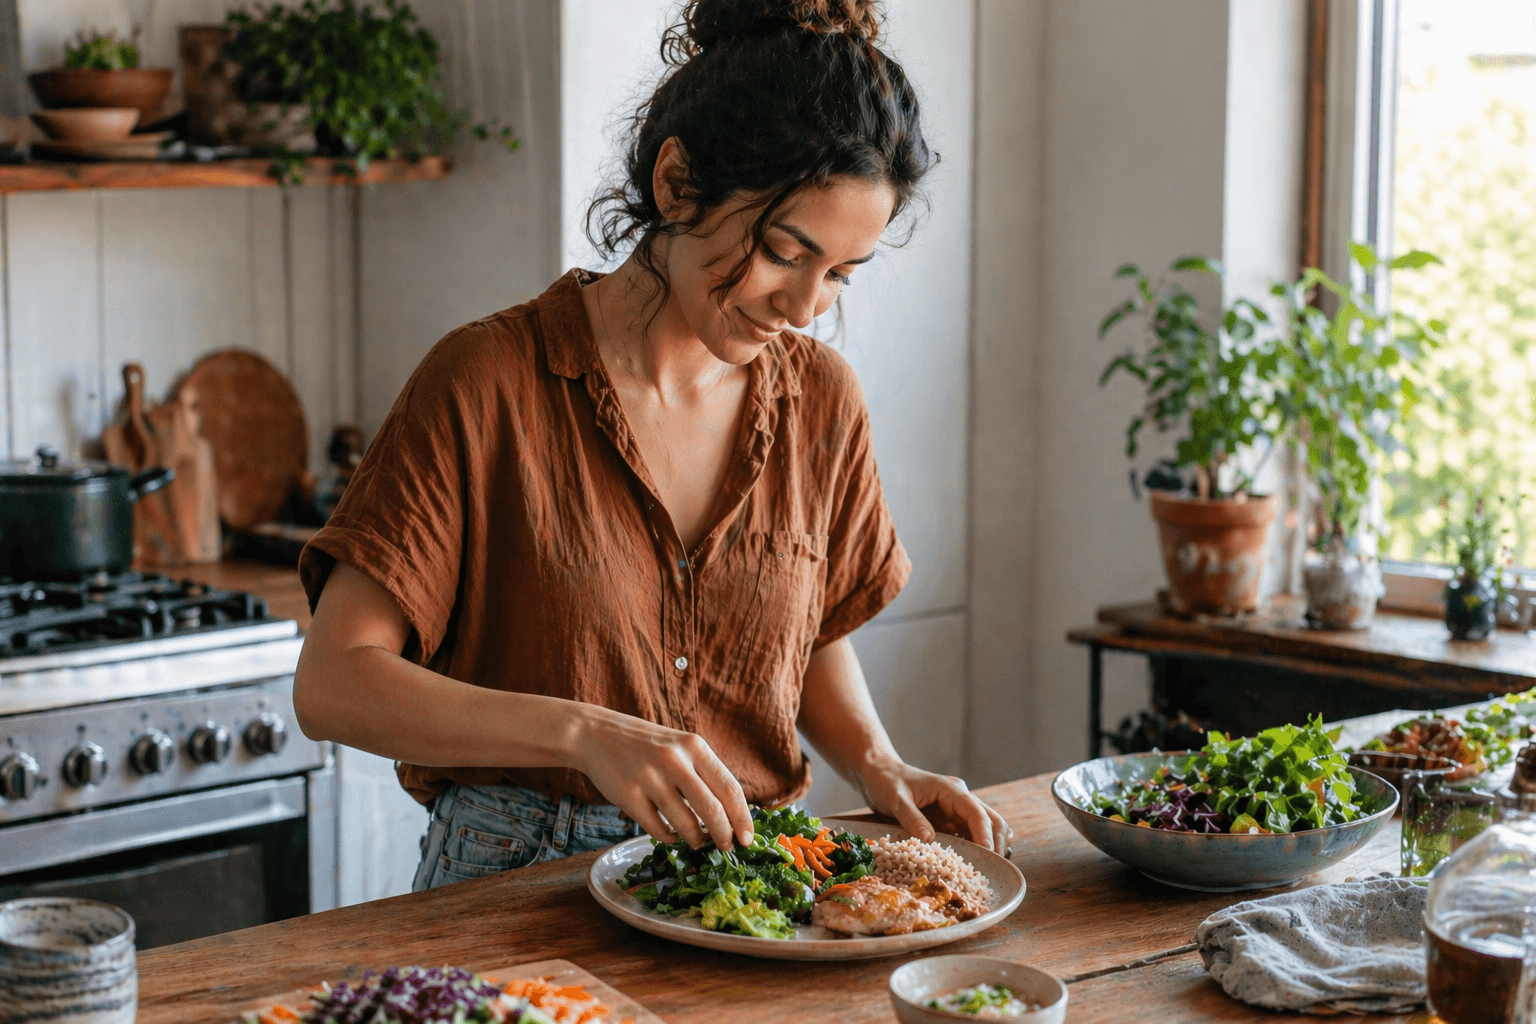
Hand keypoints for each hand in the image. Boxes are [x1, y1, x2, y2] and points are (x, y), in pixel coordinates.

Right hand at [574, 707, 754, 852]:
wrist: (597, 733)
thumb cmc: (648, 746)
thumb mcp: (681, 747)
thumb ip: (704, 774)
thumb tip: (733, 816)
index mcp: (694, 746)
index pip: (730, 788)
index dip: (742, 818)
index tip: (747, 839)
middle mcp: (674, 760)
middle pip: (712, 810)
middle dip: (724, 836)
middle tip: (726, 848)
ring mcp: (649, 777)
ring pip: (685, 824)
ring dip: (696, 840)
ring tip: (697, 842)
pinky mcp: (627, 795)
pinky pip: (657, 829)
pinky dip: (669, 838)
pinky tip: (670, 835)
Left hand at [859, 758, 1011, 854]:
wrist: (880, 772)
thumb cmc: (886, 781)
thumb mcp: (896, 799)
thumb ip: (912, 818)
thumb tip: (929, 839)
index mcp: (950, 789)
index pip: (976, 812)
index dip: (984, 834)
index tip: (987, 854)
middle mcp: (959, 797)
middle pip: (991, 819)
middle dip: (995, 842)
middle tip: (993, 868)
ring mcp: (956, 808)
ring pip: (986, 827)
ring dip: (990, 845)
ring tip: (988, 869)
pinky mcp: (950, 819)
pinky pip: (970, 833)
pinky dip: (976, 847)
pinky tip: (972, 864)